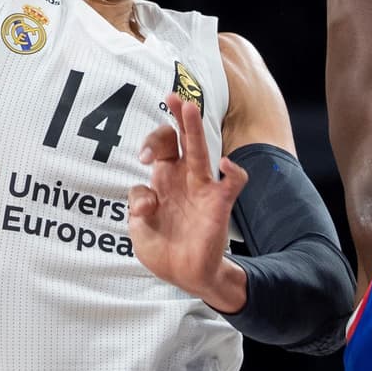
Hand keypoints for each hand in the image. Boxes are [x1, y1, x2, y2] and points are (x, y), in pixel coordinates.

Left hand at [128, 94, 248, 311]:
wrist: (186, 276)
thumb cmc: (162, 249)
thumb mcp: (139, 230)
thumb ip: (138, 209)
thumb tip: (148, 198)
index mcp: (162, 180)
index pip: (159, 148)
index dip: (150, 146)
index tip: (143, 159)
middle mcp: (182, 179)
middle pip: (180, 140)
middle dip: (176, 118)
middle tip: (172, 95)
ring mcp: (202, 189)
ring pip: (201, 152)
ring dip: (194, 130)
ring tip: (189, 107)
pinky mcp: (219, 204)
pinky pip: (233, 183)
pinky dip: (234, 172)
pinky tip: (227, 164)